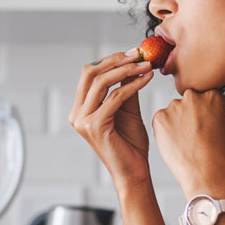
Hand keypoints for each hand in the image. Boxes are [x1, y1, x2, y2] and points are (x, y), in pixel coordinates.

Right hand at [68, 50, 153, 189]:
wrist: (134, 172)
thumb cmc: (131, 144)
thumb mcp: (127, 110)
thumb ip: (125, 88)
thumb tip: (132, 63)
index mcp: (80, 109)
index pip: (89, 74)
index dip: (111, 59)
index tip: (134, 52)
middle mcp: (77, 114)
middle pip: (90, 73)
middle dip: (115, 60)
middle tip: (139, 54)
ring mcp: (83, 120)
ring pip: (101, 83)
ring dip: (126, 70)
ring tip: (146, 65)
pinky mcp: (95, 126)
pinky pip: (115, 97)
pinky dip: (133, 85)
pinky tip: (147, 79)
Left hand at [152, 89, 224, 192]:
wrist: (205, 173)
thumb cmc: (220, 156)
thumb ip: (222, 115)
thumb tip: (216, 112)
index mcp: (212, 95)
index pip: (204, 96)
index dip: (204, 112)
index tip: (204, 124)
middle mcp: (192, 96)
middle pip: (187, 102)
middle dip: (189, 114)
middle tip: (193, 134)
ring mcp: (174, 106)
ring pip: (173, 112)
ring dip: (176, 122)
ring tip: (184, 143)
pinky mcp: (159, 117)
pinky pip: (160, 121)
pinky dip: (165, 131)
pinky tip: (175, 144)